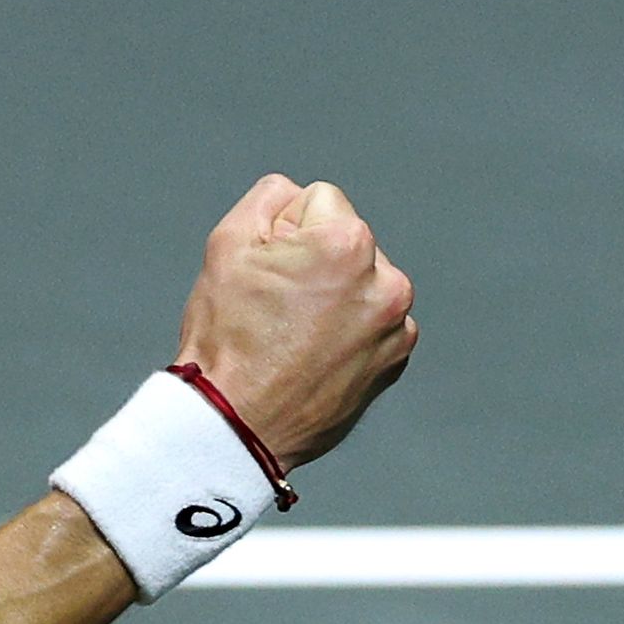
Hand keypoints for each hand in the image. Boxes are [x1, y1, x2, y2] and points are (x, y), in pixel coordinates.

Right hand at [174, 175, 418, 473]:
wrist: (237, 426)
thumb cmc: (227, 337)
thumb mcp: (228, 242)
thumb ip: (269, 198)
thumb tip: (295, 197)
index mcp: (349, 244)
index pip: (317, 201)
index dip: (282, 232)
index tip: (267, 274)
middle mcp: (387, 281)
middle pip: (344, 242)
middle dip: (316, 262)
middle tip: (277, 308)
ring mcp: (396, 326)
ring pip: (360, 282)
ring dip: (335, 295)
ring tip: (294, 335)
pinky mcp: (396, 360)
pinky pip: (373, 322)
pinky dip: (349, 332)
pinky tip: (314, 355)